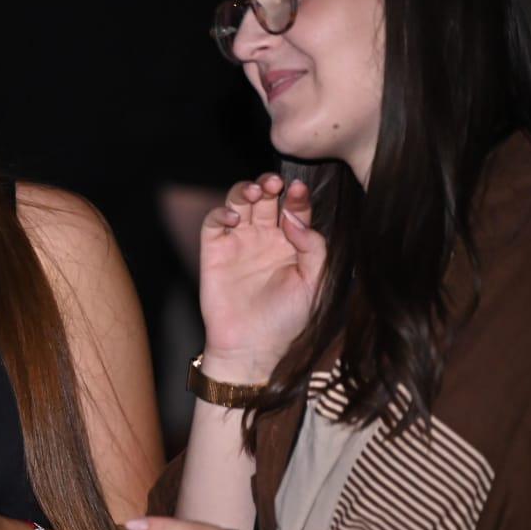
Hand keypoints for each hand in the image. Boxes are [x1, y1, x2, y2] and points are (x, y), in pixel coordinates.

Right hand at [199, 173, 325, 381]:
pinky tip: (233, 218)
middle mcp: (264, 238)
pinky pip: (214, 223)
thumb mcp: (316, 283)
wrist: (253, 347)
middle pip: (266, 199)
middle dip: (269, 185)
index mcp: (292, 244)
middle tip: (274, 182)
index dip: (297, 197)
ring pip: (239, 203)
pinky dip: (221, 213)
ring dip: (245, 191)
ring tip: (254, 191)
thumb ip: (314, 247)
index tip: (299, 189)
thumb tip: (293, 216)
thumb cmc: (288, 319)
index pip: (294, 209)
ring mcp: (238, 243)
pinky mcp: (214, 251)